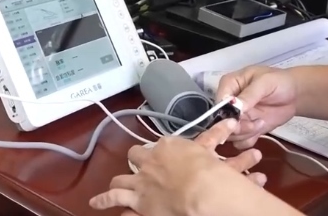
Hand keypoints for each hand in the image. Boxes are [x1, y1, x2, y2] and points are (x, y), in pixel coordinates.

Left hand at [89, 119, 265, 215]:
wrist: (202, 190)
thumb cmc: (211, 172)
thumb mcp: (215, 151)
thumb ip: (216, 139)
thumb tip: (230, 125)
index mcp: (170, 146)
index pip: (164, 144)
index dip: (165, 150)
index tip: (169, 153)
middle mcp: (152, 161)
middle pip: (137, 155)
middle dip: (137, 158)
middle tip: (138, 161)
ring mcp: (141, 181)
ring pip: (121, 179)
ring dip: (116, 183)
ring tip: (109, 186)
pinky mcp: (137, 201)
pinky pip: (115, 199)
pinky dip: (104, 201)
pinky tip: (96, 202)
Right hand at [216, 66, 297, 148]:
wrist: (296, 95)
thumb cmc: (279, 82)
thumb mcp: (265, 83)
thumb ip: (249, 94)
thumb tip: (235, 106)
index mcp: (229, 85)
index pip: (218, 102)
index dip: (226, 113)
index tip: (241, 116)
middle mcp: (229, 103)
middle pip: (221, 122)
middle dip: (237, 126)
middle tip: (255, 123)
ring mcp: (237, 118)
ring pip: (230, 134)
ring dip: (245, 133)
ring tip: (260, 123)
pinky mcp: (246, 130)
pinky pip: (239, 142)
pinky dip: (249, 140)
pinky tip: (260, 130)